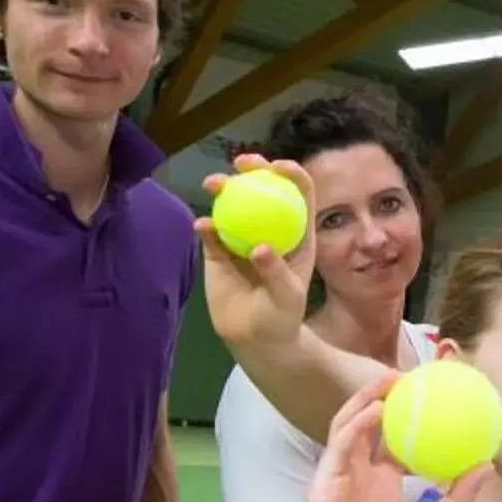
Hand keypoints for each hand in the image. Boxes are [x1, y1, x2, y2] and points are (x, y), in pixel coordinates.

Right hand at [197, 155, 316, 353]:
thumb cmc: (281, 316)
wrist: (255, 339)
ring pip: (233, 205)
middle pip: (263, 190)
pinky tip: (202, 225)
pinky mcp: (218, 253)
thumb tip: (259, 247)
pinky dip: (205, 226)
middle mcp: (269, 229)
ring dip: (222, 188)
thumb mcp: (287, 298)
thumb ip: (276, 272)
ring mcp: (242, 238)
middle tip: (242, 162)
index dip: (292, 174)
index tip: (278, 166)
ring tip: (213, 184)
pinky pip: (211, 233)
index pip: (299, 195)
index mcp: (296, 234)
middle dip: (254, 168)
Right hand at [299, 385, 490, 501]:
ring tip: (390, 379)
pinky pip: (338, 447)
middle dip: (386, 397)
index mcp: (384, 488)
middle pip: (371, 427)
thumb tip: (488, 465)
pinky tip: (375, 409)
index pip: (397, 441)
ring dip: (367, 400)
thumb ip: (457, 498)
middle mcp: (361, 479)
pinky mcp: (323, 486)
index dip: (413, 417)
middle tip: (413, 375)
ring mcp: (340, 480)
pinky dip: (355, 425)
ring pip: (350, 428)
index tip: (437, 394)